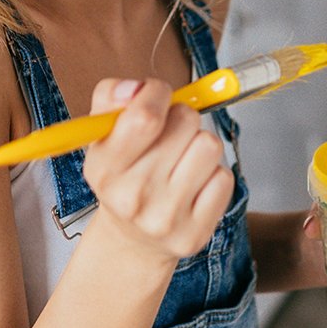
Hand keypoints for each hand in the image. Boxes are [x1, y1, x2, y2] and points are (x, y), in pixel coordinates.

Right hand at [81, 78, 233, 261]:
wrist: (133, 240)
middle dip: (181, 117)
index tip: (157, 95)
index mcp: (104, 168)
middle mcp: (132, 196)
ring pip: (210, 146)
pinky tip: (193, 184)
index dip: (158, 92)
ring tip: (183, 158)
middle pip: (185, 121)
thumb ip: (110, 98)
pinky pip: (224, 178)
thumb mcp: (102, 136)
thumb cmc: (122, 175)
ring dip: (200, 143)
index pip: (144, 117)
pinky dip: (212, 174)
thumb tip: (138, 88)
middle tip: (169, 134)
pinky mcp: (196, 233)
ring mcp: (166, 218)